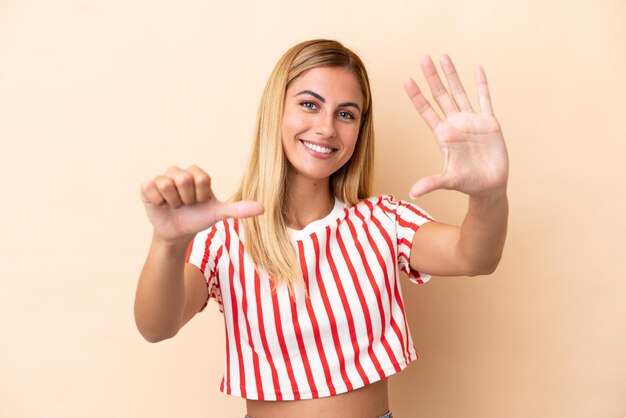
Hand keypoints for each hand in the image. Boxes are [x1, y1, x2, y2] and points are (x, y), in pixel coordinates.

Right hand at [140, 165, 263, 243]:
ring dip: (172, 201)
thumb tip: (263, 209)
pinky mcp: (147, 186)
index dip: (200, 195)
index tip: (200, 202)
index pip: (201, 178)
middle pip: (183, 180)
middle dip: (186, 199)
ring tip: (174, 205)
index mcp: (197, 173)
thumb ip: (239, 209)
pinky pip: (151, 188)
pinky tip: (161, 205)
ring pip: (166, 184)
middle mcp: (179, 172)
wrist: (178, 233)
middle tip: (186, 204)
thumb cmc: (199, 218)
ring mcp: (162, 178)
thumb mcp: (218, 214)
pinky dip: (158, 202)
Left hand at [403, 54, 508, 197]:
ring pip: (459, 92)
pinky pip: (484, 99)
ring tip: (443, 56)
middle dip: (432, 77)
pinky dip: (481, 84)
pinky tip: (476, 69)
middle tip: (423, 58)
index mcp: (443, 135)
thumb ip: (431, 183)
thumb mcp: (448, 181)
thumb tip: (413, 192)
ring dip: (452, 75)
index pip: (426, 110)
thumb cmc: (467, 183)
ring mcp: (471, 121)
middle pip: (441, 95)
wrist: (489, 186)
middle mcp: (455, 124)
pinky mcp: (489, 122)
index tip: (406, 79)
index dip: (416, 95)